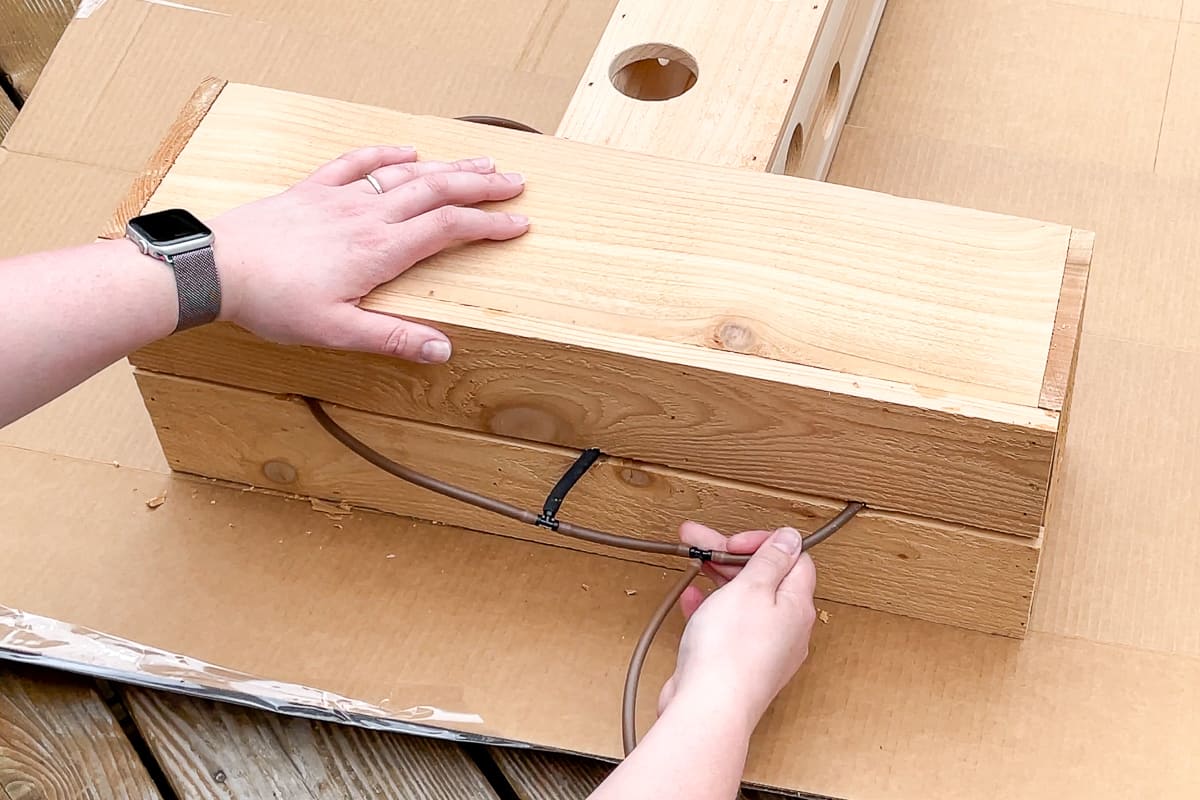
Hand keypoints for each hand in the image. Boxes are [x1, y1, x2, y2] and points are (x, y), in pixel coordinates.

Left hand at [208, 145, 529, 363]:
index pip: (448, 229)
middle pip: (438, 190)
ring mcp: (341, 197)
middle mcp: (368, 216)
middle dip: (482, 185)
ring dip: (448, 165)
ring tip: (480, 162)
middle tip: (516, 182)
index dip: (488, 225)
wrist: (216, 267)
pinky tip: (406, 150)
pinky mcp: (313, 190)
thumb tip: (442, 349)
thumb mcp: (336, 331)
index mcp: (380, 251)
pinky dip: (387, 153)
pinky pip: (357, 162)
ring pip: (407, 173)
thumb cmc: (273, 302)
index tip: (519, 224)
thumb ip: (392, 339)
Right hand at [658, 523, 817, 731]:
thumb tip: (792, 538)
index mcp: (796, 607)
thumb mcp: (751, 588)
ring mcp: (762, 649)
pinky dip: (710, 609)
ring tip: (692, 561)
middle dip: (731, 556)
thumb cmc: (730, 652)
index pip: (794, 560)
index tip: (735, 540)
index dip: (765, 543)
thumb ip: (771, 560)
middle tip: (701, 540)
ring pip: (743, 602)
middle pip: (764, 579)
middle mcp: (786, 629)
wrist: (708, 708)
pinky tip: (691, 600)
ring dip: (718, 579)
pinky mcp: (737, 665)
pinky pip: (727, 627)